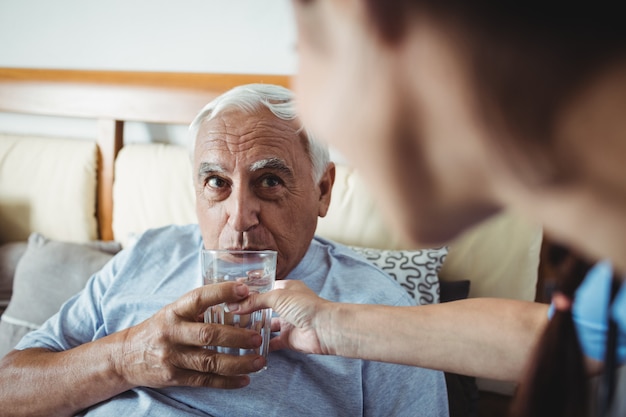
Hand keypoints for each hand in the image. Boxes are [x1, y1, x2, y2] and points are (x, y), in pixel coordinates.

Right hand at [116, 281, 264, 389]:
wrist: (126, 357)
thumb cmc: (159, 329)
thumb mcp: (173, 312)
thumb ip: (199, 308)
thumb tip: (237, 298)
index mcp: (174, 311)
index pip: (199, 298)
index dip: (222, 292)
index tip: (244, 290)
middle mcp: (172, 333)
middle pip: (208, 335)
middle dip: (236, 337)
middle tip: (258, 337)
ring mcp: (172, 357)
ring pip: (209, 362)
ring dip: (238, 363)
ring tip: (259, 361)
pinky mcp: (173, 377)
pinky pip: (204, 380)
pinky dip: (227, 381)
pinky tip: (245, 379)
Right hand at [229, 280, 331, 354]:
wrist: (324, 328)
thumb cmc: (305, 306)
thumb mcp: (277, 296)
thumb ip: (255, 300)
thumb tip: (234, 305)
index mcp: (286, 289)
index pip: (264, 287)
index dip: (249, 291)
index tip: (232, 295)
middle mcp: (286, 304)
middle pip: (264, 307)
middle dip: (249, 310)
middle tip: (228, 314)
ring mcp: (287, 322)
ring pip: (266, 324)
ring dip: (254, 327)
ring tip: (234, 329)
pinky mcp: (288, 339)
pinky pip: (272, 343)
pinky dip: (262, 345)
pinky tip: (247, 345)